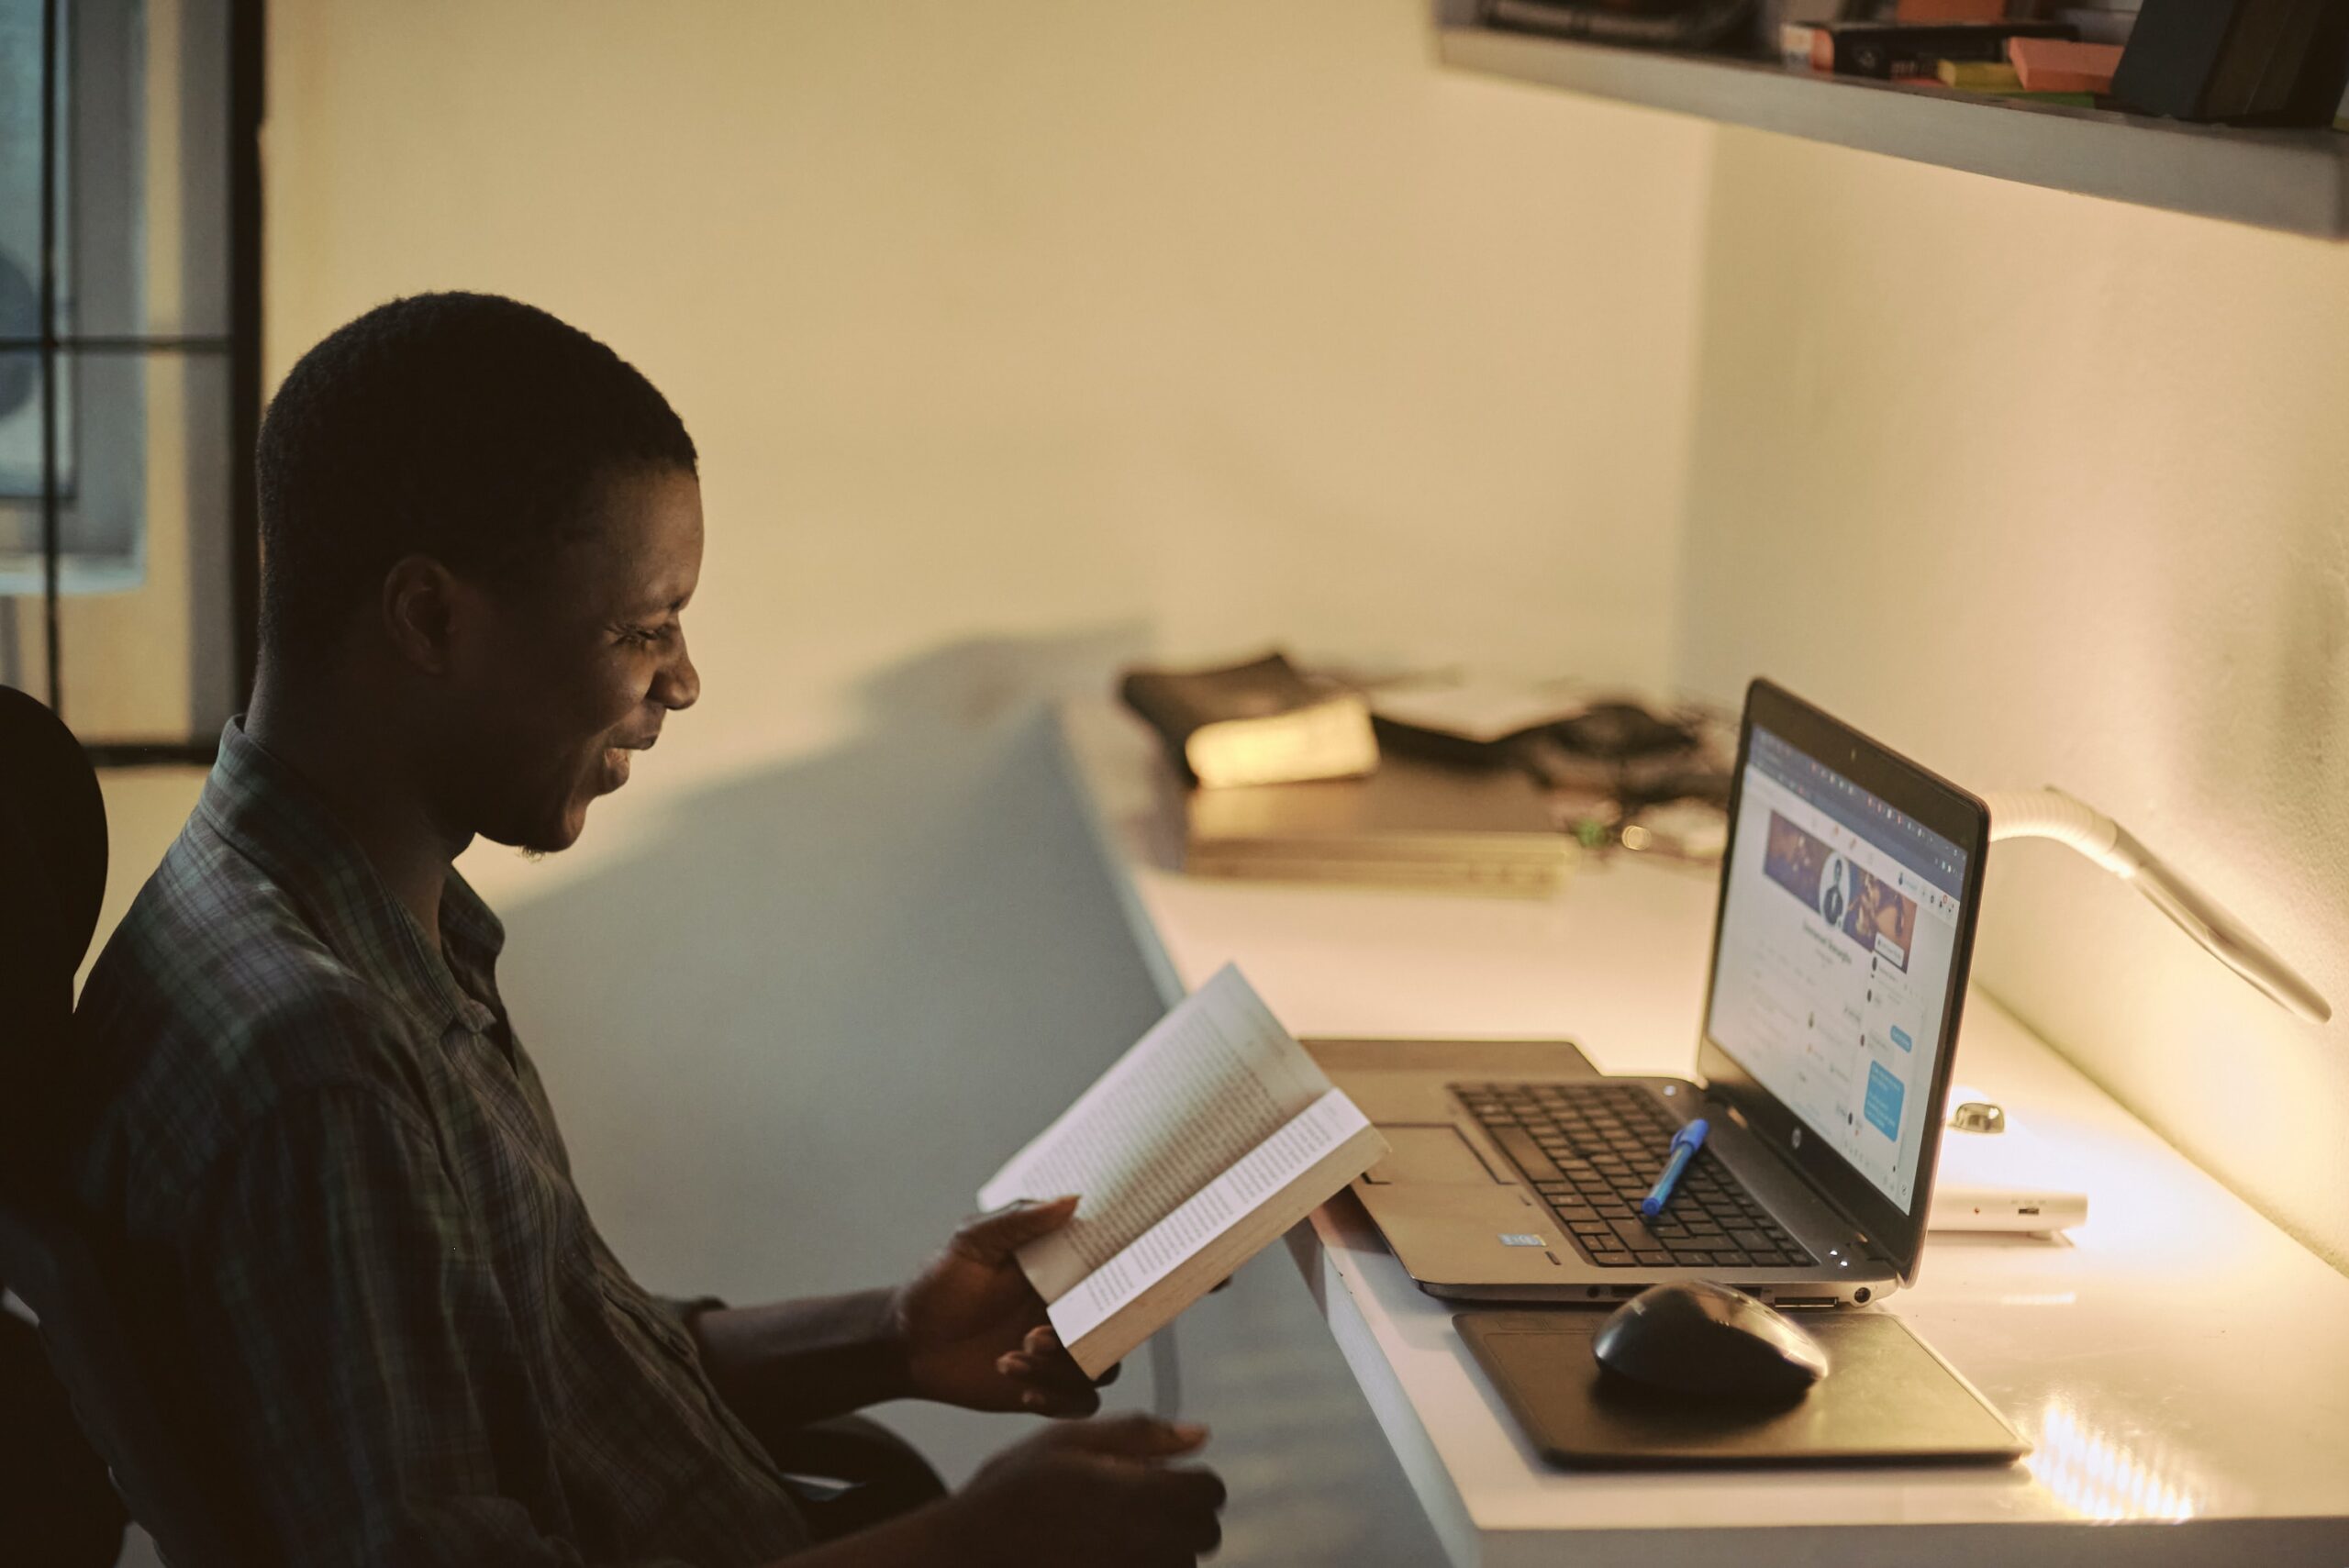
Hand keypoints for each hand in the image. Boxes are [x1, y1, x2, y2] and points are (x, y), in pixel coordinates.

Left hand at [891, 1196, 1111, 1414]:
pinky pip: (1080, 1402)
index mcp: (1062, 1273)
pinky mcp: (1046, 1387)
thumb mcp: (972, 1241)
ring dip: (1064, 1370)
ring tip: (1011, 1359)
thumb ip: (1019, 1220)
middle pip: (1115, 1329)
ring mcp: (1060, 1353)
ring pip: (1100, 1370)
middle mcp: (1068, 1313)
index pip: (1113, 1276)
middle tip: (1036, 1337)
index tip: (1113, 1285)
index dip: (1125, 1280)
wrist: (906, 1343)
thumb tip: (1071, 1200)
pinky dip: (1060, 1399)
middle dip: (1086, 1337)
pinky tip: (1023, 1389)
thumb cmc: (938, 1285)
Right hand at [949, 1415, 1224, 1567]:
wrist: (966, 1554)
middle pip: (1205, 1534)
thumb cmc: (1013, 1490)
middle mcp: (1146, 1544)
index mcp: (1139, 1494)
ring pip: (1181, 1566)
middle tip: (1139, 1505)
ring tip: (1113, 1533)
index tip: (1164, 1476)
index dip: (1193, 1479)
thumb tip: (1201, 1433)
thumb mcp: (1068, 1442)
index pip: (1210, 1491)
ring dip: (1164, 1549)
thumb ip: (1139, 1435)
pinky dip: (1141, 1565)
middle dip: (1185, 1516)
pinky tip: (1102, 1553)